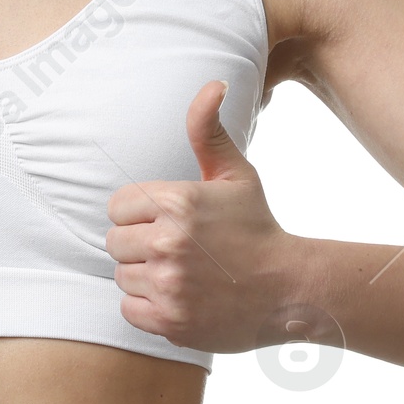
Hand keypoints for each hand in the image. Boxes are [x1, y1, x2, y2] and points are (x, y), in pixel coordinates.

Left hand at [105, 79, 302, 353]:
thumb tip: (213, 84)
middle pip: (114, 242)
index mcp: (176, 201)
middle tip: (176, 250)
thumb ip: (208, 130)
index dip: (140, 214)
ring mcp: (168, 284)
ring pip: (122, 275)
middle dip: (139, 245)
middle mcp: (168, 242)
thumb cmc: (257, 228)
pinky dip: (149, 307)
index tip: (169, 222)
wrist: (289, 289)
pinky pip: (129, 308)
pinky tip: (179, 297)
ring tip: (182, 273)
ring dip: (144, 277)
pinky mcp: (169, 320)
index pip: (118, 207)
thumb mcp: (236, 174)